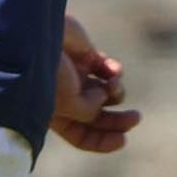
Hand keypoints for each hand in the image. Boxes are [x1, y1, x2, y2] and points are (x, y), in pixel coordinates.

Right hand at [49, 14, 140, 153]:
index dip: (103, 142)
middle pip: (98, 117)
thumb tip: (103, 99)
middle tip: (136, 117)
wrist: (40, 33)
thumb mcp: (67, 103)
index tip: (123, 140)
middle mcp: (66, 98)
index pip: (81, 136)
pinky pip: (109, 69)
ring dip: (117, 91)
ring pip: (108, 93)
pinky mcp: (85, 55)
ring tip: (113, 84)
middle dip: (119, 120)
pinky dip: (115, 72)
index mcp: (56, 115)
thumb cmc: (49, 72)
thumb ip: (89, 110)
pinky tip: (113, 71)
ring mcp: (76, 76)